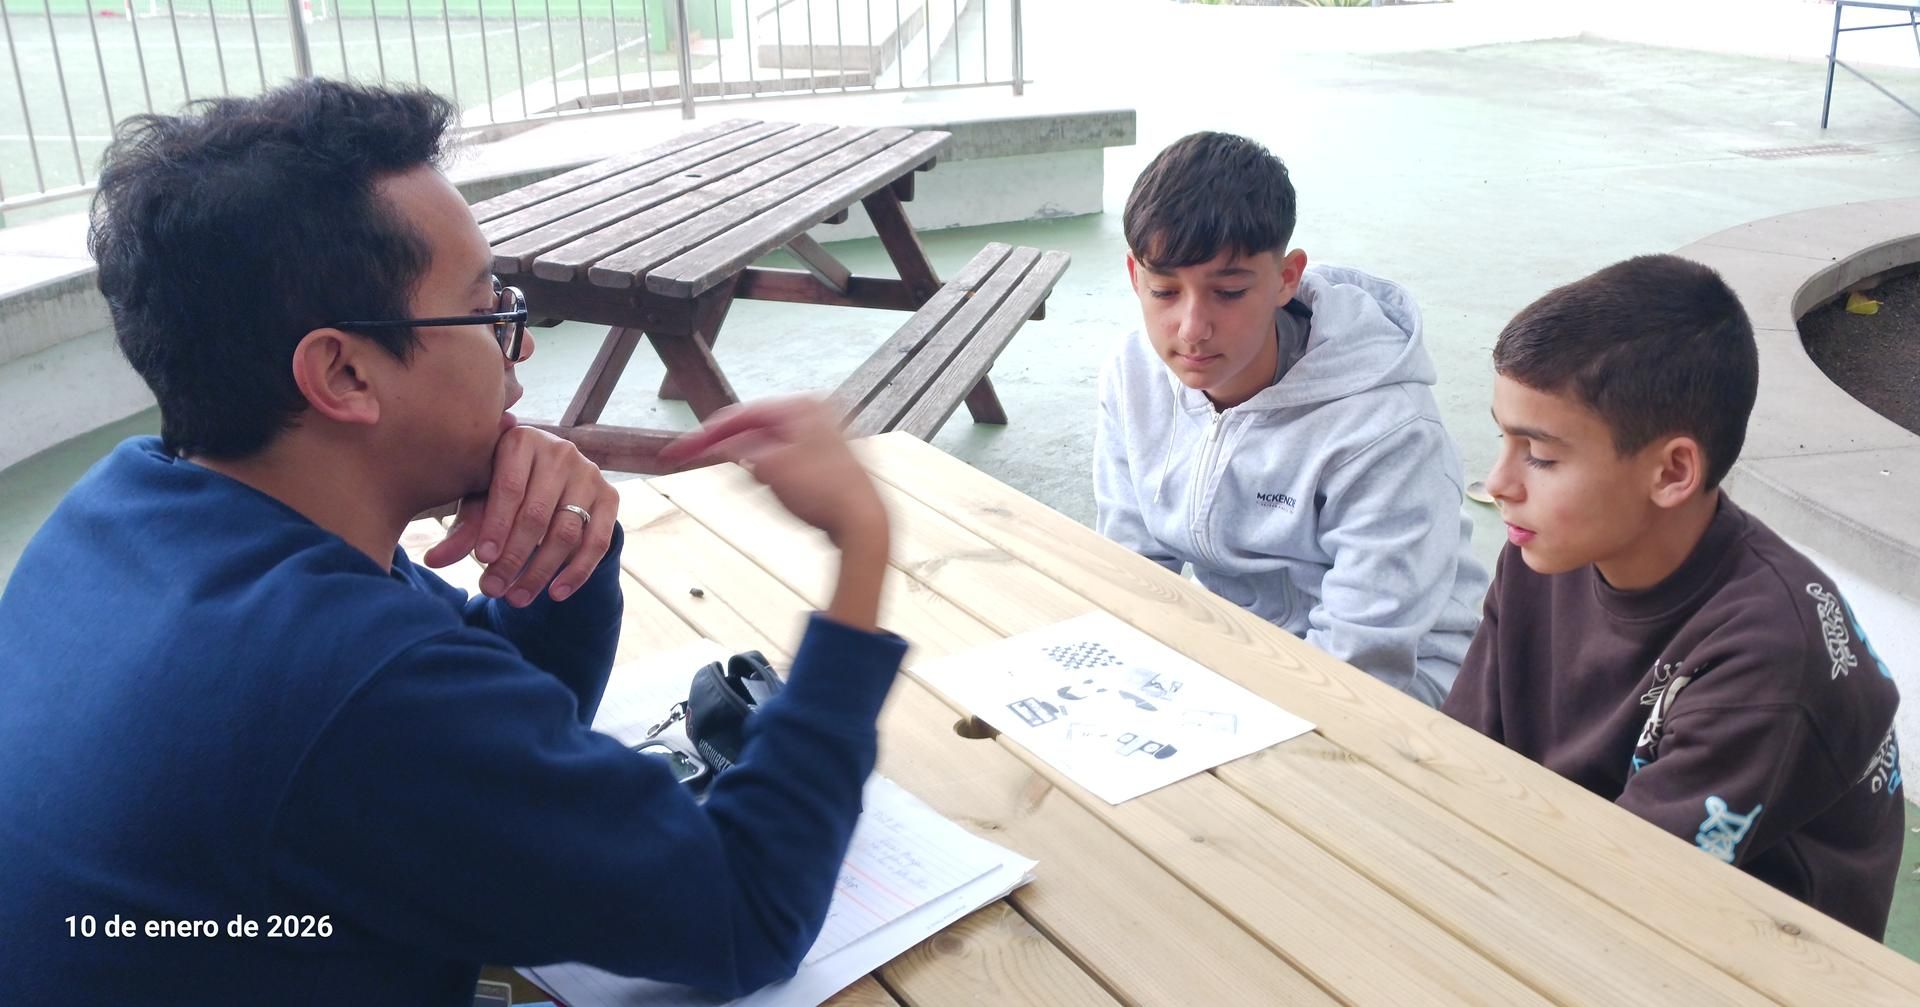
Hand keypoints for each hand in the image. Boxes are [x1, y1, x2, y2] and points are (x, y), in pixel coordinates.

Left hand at [423, 427, 619, 605]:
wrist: (549, 475)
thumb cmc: (504, 486)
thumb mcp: (481, 499)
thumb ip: (464, 529)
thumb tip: (433, 561)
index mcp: (521, 441)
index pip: (510, 488)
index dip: (497, 526)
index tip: (482, 559)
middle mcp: (560, 452)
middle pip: (538, 514)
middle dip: (514, 557)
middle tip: (493, 589)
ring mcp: (589, 473)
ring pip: (567, 532)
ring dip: (541, 571)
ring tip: (516, 598)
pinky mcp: (610, 496)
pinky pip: (598, 541)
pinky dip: (578, 572)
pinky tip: (556, 594)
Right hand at [662, 398, 889, 630]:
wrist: (863, 523)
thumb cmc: (821, 492)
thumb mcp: (768, 467)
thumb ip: (738, 450)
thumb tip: (720, 445)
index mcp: (803, 405)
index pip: (742, 415)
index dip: (706, 435)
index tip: (680, 450)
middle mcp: (817, 413)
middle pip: (756, 428)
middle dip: (729, 447)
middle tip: (695, 460)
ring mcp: (827, 435)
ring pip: (771, 445)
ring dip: (752, 463)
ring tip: (751, 483)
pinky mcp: (830, 460)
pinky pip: (788, 460)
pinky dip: (771, 471)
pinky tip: (769, 488)